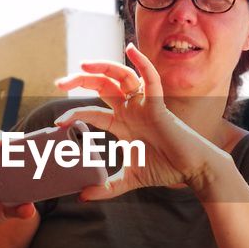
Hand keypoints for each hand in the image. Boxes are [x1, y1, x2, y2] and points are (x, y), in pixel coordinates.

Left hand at [53, 43, 228, 199]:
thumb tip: (82, 197)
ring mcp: (144, 105)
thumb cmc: (164, 169)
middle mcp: (131, 109)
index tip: (57, 123)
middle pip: (102, 86)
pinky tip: (131, 51)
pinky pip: (151, 81)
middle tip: (60, 82)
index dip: (73, 114)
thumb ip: (106, 187)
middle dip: (80, 80)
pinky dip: (142, 64)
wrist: (191, 170)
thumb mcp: (128, 179)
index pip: (91, 113)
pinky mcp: (159, 106)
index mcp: (122, 123)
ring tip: (83, 65)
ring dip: (102, 68)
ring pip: (121, 77)